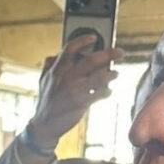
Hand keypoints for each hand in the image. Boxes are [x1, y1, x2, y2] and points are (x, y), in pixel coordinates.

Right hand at [28, 33, 124, 149]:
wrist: (44, 126)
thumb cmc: (46, 101)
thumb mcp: (43, 80)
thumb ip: (50, 65)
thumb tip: (56, 54)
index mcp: (56, 70)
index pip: (70, 49)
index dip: (83, 40)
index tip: (94, 37)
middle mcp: (66, 78)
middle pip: (92, 60)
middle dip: (110, 54)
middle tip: (120, 52)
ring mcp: (74, 90)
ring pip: (101, 77)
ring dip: (112, 74)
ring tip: (115, 74)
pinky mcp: (81, 103)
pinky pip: (101, 93)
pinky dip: (107, 92)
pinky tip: (107, 91)